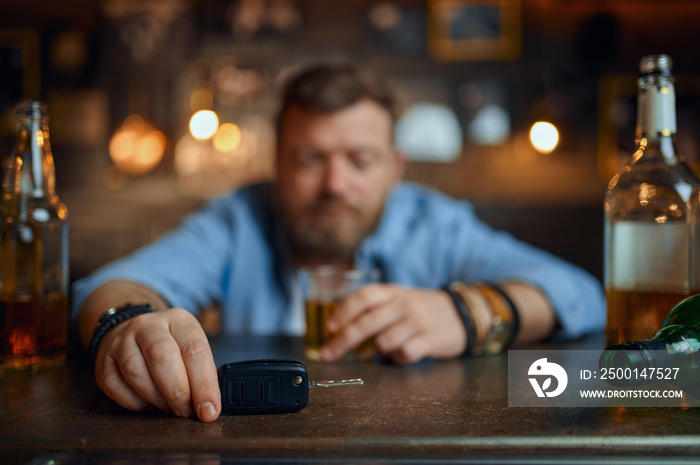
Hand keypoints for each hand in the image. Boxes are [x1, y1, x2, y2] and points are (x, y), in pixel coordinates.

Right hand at [93, 307, 220, 421]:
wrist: (131, 333)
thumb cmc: (170, 345)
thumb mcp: (190, 347)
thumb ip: (202, 371)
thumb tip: (209, 405)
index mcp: (178, 320)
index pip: (194, 349)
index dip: (204, 384)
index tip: (209, 409)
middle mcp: (148, 325)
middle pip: (162, 356)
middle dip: (177, 391)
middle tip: (186, 411)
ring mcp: (122, 341)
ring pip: (136, 372)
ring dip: (156, 399)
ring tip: (169, 407)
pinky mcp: (104, 361)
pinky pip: (116, 387)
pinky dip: (135, 403)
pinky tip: (148, 403)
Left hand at [321, 284, 466, 364]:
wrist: (462, 313)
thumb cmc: (421, 309)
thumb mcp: (399, 298)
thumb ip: (375, 307)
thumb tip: (340, 327)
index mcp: (393, 292)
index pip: (363, 297)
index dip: (343, 311)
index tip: (329, 327)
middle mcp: (404, 304)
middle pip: (368, 322)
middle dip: (344, 340)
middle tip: (329, 354)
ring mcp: (418, 321)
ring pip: (385, 341)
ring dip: (379, 350)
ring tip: (385, 348)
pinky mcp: (431, 339)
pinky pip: (405, 353)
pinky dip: (399, 358)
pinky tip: (403, 354)